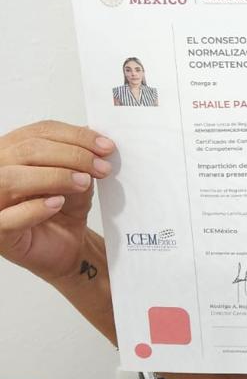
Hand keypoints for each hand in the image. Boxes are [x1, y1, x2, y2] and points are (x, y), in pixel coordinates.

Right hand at [0, 121, 114, 280]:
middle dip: (71, 156)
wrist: (67, 245)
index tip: (105, 146)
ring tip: (84, 183)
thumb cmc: (65, 208)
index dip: (74, 136)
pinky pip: (7, 218)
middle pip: (26, 151)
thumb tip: (95, 136)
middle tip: (101, 167)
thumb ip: (80, 155)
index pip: (38, 133)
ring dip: (53, 177)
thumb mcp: (77, 175)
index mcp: (12, 151)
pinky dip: (34, 208)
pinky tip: (57, 203)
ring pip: (10, 178)